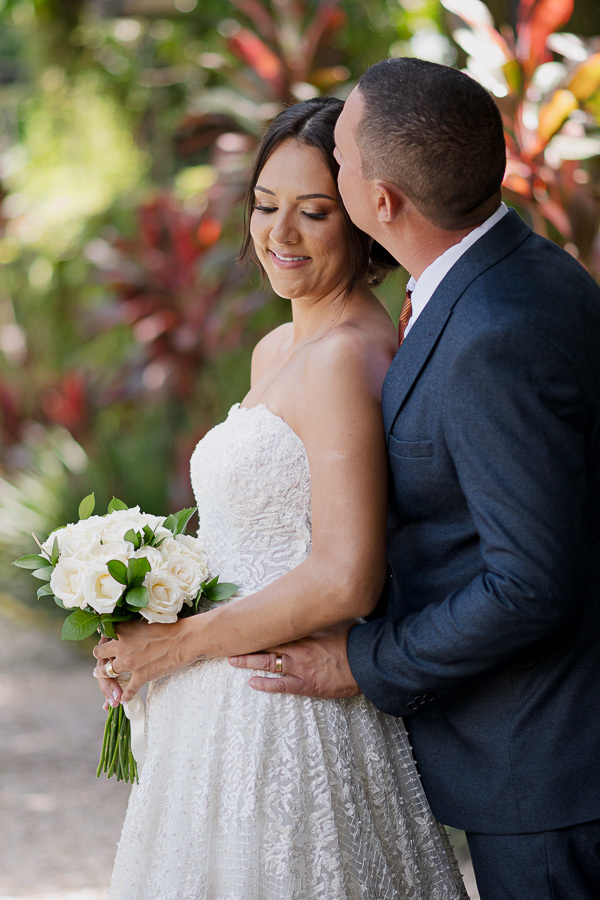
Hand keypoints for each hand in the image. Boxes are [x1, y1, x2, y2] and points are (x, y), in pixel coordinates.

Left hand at [92, 618, 189, 701]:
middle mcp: (122, 646)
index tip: (106, 641)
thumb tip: (126, 630)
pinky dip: (125, 696)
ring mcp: (130, 663)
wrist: (185, 640)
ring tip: (105, 676)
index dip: (105, 638)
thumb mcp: (146, 622)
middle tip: (102, 659)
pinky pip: (127, 691)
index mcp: (123, 630)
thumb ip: (132, 628)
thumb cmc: (170, 627)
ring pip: (106, 672)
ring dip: (104, 676)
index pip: (104, 634)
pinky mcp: (141, 677)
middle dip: (100, 656)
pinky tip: (123, 699)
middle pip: (99, 653)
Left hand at [228, 622, 360, 698]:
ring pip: (268, 663)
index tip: (244, 622)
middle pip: (266, 644)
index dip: (258, 625)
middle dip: (247, 643)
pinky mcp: (306, 685)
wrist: (366, 663)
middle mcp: (298, 648)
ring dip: (249, 662)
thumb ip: (320, 612)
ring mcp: (300, 668)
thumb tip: (312, 596)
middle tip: (229, 642)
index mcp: (304, 630)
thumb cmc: (353, 640)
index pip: (274, 626)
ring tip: (233, 660)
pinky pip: (280, 685)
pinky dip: (265, 684)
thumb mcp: (336, 619)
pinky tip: (252, 682)